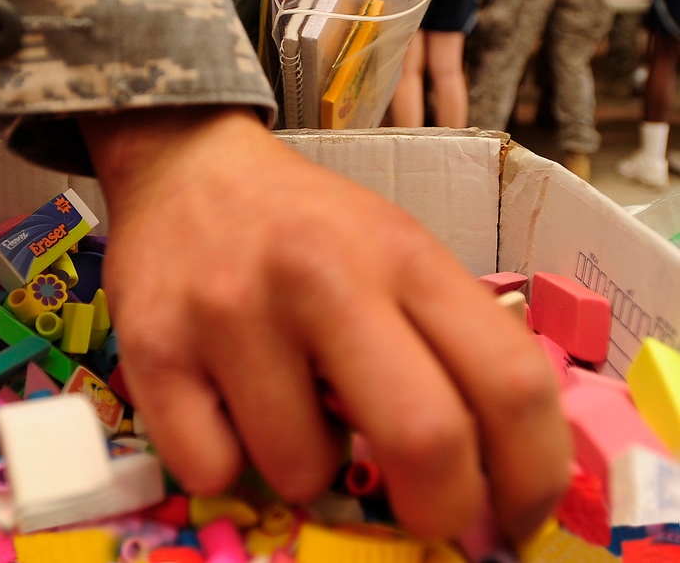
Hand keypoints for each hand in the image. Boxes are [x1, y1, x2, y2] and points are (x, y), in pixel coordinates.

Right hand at [80, 107, 570, 542]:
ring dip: (307, 468)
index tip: (516, 516)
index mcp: (402, 255)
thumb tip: (489, 475)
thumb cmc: (304, 224)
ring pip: (300, 472)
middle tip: (426, 519)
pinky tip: (223, 407)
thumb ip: (445, 344)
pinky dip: (225, 462)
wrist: (187, 167)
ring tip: (287, 407)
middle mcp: (321, 277)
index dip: (533, 475)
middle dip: (438, 511)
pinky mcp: (153, 347)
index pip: (510, 380)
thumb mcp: (394, 251)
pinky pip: (210, 470)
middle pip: (423, 438)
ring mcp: (231, 313)